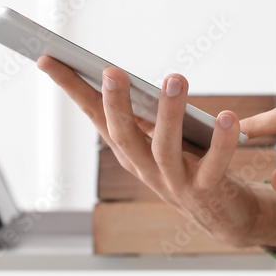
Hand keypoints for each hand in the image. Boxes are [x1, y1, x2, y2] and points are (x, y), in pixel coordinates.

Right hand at [36, 56, 275, 250]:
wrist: (228, 218)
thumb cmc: (194, 167)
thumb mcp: (164, 138)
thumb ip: (146, 113)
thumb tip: (118, 74)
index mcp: (130, 151)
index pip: (95, 116)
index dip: (72, 89)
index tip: (47, 57)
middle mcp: (146, 168)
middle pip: (124, 136)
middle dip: (116, 104)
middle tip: (111, 71)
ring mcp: (175, 182)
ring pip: (165, 148)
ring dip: (170, 113)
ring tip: (176, 78)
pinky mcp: (208, 192)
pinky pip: (214, 165)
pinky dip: (221, 142)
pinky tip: (228, 117)